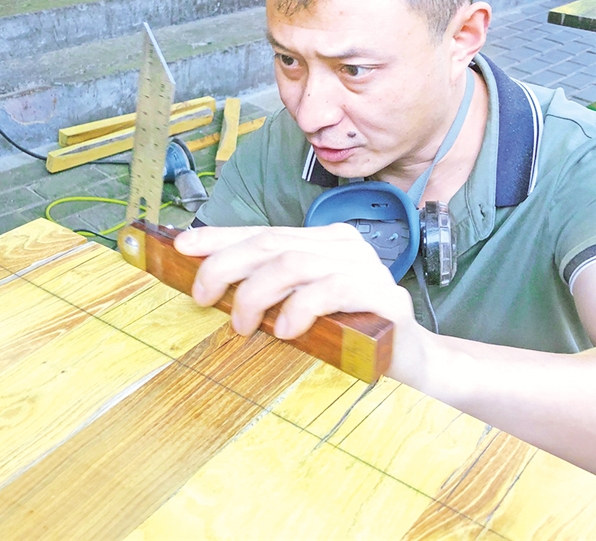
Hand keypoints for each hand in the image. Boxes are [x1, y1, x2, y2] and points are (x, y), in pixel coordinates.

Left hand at [174, 223, 426, 381]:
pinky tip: (285, 330)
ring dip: (256, 293)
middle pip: (271, 243)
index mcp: (323, 241)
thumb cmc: (351, 337)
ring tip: (241, 326)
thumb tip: (212, 287)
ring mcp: (366, 267)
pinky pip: (332, 290)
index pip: (262, 232)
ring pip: (293, 263)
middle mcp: (343, 245)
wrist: (414, 362)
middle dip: (226, 266)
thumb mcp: (303, 309)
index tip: (181, 246)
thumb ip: (270, 292)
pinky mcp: (384, 296)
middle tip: (202, 297)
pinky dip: (300, 308)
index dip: (219, 237)